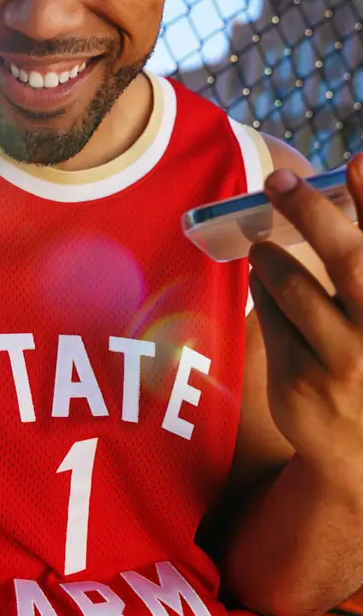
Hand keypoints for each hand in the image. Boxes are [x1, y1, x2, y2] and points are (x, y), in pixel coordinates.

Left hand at [248, 154, 362, 476]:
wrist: (360, 453)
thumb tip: (360, 162)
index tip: (357, 162)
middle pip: (349, 260)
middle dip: (310, 212)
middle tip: (278, 181)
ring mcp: (346, 363)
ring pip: (296, 289)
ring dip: (272, 257)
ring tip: (262, 248)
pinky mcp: (301, 383)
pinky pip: (271, 321)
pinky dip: (264, 291)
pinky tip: (264, 282)